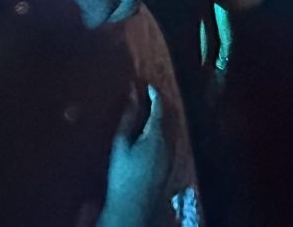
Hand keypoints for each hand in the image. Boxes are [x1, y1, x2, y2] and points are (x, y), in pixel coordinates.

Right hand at [100, 85, 170, 226]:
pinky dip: (161, 132)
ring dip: (161, 119)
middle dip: (159, 106)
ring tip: (147, 114)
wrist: (134, 206)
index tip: (148, 86)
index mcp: (157, 135)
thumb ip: (127, 118)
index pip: (159, 108)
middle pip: (168, 118)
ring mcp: (171, 155)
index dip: (154, 95)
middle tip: (147, 97)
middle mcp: (168, 143)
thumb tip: (132, 97)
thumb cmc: (123, 175)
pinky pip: (169, 141)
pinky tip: (150, 136)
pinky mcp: (169, 166)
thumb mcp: (120, 144)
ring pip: (169, 130)